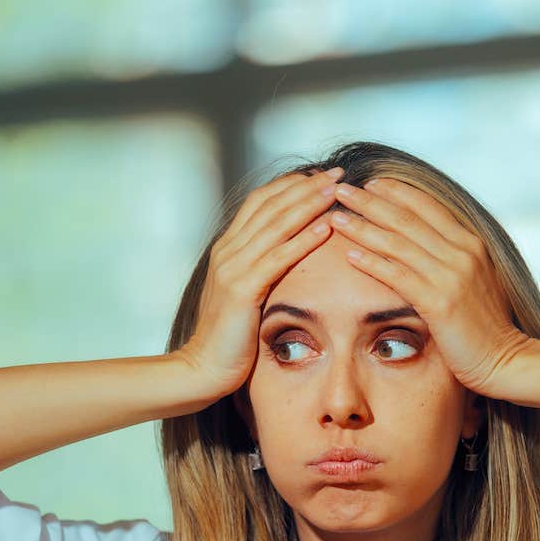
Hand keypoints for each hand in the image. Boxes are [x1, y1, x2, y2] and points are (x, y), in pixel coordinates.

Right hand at [177, 167, 344, 400]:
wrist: (203, 368)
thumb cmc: (228, 339)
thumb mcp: (243, 297)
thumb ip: (257, 273)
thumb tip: (284, 261)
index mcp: (228, 250)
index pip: (260, 204)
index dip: (289, 187)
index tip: (318, 177)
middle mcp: (228, 251)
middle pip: (270, 206)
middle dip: (305, 186)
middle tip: (336, 172)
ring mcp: (233, 268)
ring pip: (276, 225)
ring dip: (308, 204)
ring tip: (335, 190)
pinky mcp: (242, 290)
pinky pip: (278, 258)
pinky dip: (303, 239)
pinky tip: (325, 228)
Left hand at [324, 177, 531, 396]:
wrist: (506, 360)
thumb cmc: (489, 327)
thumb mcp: (480, 281)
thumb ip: (458, 260)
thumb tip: (435, 248)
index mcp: (472, 243)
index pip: (428, 206)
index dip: (397, 191)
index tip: (371, 182)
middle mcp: (462, 253)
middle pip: (407, 218)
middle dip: (371, 201)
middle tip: (342, 188)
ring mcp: (451, 277)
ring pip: (398, 243)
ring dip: (363, 227)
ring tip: (336, 218)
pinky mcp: (439, 303)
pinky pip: (398, 276)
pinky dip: (372, 263)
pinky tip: (349, 255)